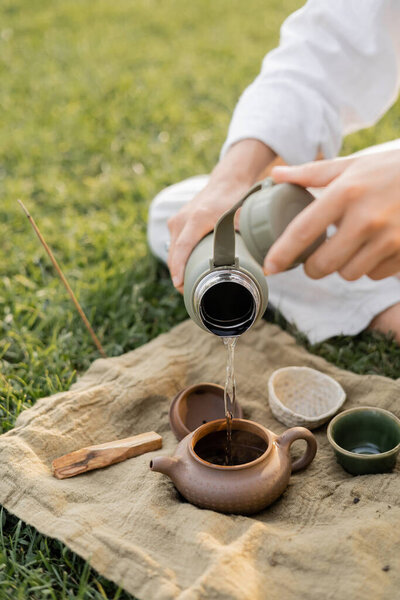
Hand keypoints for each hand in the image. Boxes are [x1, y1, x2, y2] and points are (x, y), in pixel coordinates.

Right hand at [167, 179, 250, 292]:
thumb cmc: (236, 198)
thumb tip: (263, 264)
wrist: (226, 180)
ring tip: (189, 286)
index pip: (182, 247)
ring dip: (178, 268)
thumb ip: (248, 237)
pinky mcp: (177, 223)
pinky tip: (187, 271)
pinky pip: (174, 245)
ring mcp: (177, 220)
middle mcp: (182, 219)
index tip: (179, 284)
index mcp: (197, 218)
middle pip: (174, 254)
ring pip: (173, 251)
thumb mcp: (243, 216)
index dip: (179, 267)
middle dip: (178, 275)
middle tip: (189, 294)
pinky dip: (179, 258)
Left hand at [264, 150, 399, 279]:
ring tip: (352, 246)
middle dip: (313, 266)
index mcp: (346, 192)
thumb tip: (276, 175)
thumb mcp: (353, 165)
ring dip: (344, 266)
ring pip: (348, 274)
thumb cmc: (390, 169)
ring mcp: (389, 239)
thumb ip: (312, 173)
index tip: (269, 268)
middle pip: (322, 265)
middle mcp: (366, 218)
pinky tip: (375, 248)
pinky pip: (374, 274)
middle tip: (315, 258)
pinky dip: (370, 267)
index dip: (282, 254)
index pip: (303, 231)